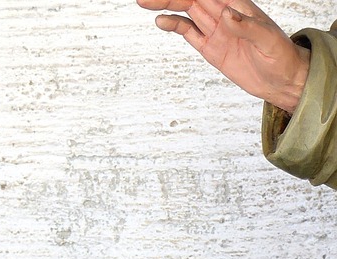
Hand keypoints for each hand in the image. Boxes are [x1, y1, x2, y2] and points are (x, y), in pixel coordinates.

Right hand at [138, 0, 309, 111]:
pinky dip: (174, 26)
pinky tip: (161, 21)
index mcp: (239, 7)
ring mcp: (215, 31)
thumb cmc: (281, 57)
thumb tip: (225, 14)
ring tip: (146, 3)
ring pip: (187, 11)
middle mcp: (225, 14)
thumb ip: (246, 27)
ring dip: (167, 6)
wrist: (281, 80)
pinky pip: (188, 33)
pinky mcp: (209, 47)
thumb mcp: (268, 41)